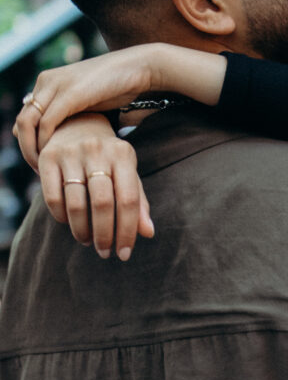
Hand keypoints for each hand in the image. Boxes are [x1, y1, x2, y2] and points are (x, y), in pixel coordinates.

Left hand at [14, 43, 226, 169]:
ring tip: (44, 168)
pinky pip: (46, 123)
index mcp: (48, 82)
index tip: (41, 164)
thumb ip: (68, 115)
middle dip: (27, 149)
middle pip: (22, 121)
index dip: (28, 142)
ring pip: (27, 123)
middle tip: (39, 170)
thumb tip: (54, 137)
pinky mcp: (69, 94)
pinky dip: (46, 143)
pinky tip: (56, 158)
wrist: (139, 69)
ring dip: (32, 149)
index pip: (25, 117)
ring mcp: (56, 85)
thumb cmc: (118, 89)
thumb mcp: (86, 103)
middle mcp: (47, 81)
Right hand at [38, 113, 154, 259]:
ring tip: (88, 241)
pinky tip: (69, 224)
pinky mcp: (48, 157)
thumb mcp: (127, 173)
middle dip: (104, 235)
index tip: (125, 253)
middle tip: (105, 252)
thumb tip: (148, 233)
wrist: (76, 126)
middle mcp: (98, 150)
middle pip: (102, 204)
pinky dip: (61, 218)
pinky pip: (53, 198)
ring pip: (76, 204)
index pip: (129, 199)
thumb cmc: (108, 160)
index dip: (127, 230)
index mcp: (123, 154)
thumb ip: (138, 202)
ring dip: (82, 231)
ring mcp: (71, 152)